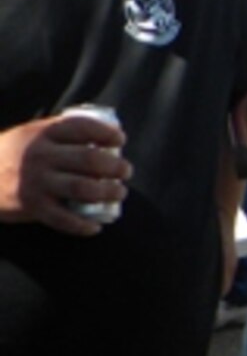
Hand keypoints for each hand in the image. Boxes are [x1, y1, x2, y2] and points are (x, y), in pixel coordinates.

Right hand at [0, 114, 129, 236]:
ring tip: (119, 193)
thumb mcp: (30, 134)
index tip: (120, 140)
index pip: (83, 128)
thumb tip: (104, 135)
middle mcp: (40, 156)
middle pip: (90, 159)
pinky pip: (63, 219)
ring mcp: (36, 182)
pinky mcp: (30, 206)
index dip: (107, 134)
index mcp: (42, 134)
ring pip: (84, 188)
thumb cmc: (11, 154)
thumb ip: (60, 133)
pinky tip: (95, 227)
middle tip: (126, 171)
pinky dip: (83, 225)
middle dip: (116, 166)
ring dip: (109, 192)